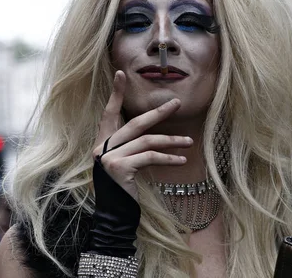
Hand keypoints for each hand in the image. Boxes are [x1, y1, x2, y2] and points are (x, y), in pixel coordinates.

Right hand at [92, 70, 192, 201]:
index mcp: (101, 142)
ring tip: (189, 142)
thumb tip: (151, 135)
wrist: (112, 216)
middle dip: (158, 112)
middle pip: (135, 123)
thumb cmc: (121, 190)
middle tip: (177, 104)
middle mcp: (102, 147)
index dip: (115, 93)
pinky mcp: (119, 167)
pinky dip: (168, 158)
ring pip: (147, 140)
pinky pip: (150, 157)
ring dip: (171, 141)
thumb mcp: (123, 165)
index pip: (109, 113)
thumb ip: (130, 148)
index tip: (120, 74)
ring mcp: (109, 157)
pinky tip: (181, 160)